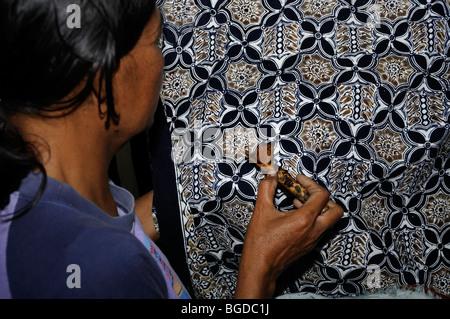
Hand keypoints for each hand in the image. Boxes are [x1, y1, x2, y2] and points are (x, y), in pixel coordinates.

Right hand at [235, 174, 342, 298]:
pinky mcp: (309, 247)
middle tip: (306, 193)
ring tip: (297, 203)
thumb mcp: (261, 211)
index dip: (311, 183)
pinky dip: (312, 219)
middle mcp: (314, 231)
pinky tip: (294, 216)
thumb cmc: (260, 244)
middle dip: (323, 198)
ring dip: (317, 208)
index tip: (299, 180)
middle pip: (336, 210)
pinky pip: (319, 229)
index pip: (322, 195)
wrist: (260, 269)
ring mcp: (313, 240)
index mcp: (305, 220)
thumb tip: (271, 176)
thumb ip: (267, 189)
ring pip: (328, 220)